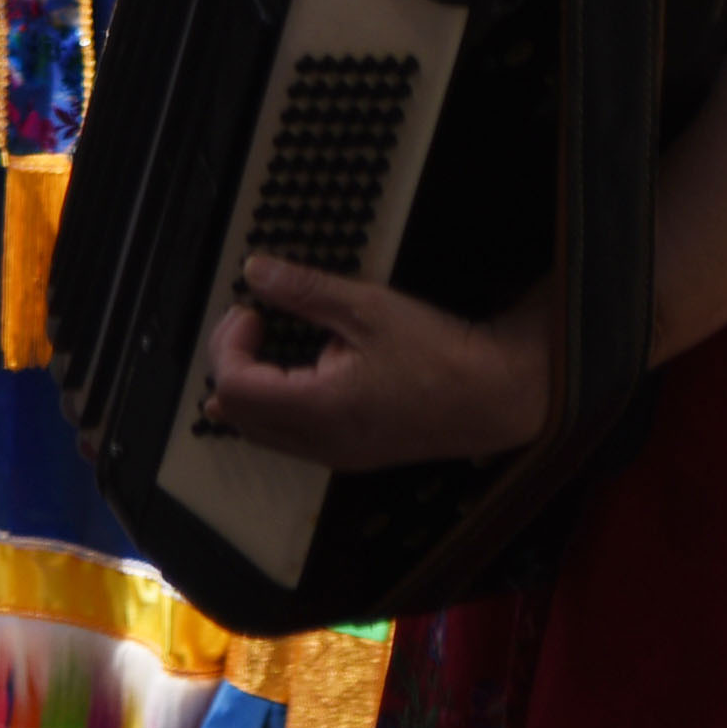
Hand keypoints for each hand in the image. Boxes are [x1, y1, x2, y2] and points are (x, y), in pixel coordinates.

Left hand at [199, 254, 557, 473]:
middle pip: (239, 418)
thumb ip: (305, 290)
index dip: (228, 346)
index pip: (236, 389)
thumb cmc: (438, 351)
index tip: (250, 311)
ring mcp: (338, 457)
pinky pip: (291, 440)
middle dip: (231, 366)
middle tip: (252, 323)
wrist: (498, 395)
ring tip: (264, 345)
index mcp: (321, 409)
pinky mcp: (353, 456)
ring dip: (250, 390)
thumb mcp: (368, 307)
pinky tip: (292, 375)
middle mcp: (322, 444)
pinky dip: (275, 408)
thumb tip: (254, 271)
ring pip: (262, 434)